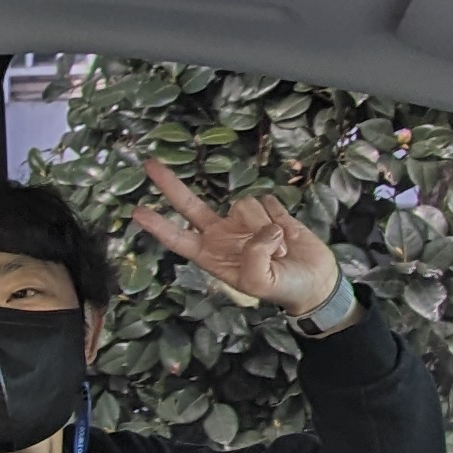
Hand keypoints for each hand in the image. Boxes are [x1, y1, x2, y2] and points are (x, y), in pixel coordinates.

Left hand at [131, 157, 339, 318]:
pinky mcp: (267, 210)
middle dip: (170, 185)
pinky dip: (279, 216)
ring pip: (244, 205)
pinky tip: (286, 233)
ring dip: (265, 228)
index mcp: (211, 256)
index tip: (137, 211)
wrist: (315, 281)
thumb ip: (253, 256)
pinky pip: (267, 201)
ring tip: (279, 249)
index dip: (158, 226)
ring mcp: (243, 221)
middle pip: (190, 205)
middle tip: (149, 164)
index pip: (178, 238)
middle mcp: (222, 235)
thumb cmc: (282, 288)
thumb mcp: (260, 283)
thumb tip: (262, 228)